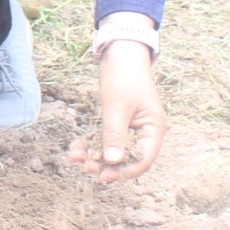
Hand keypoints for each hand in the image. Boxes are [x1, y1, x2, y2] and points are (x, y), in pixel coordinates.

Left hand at [68, 40, 165, 181]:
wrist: (121, 53)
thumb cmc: (124, 77)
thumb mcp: (118, 107)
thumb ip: (115, 135)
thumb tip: (112, 162)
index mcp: (154, 130)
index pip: (143, 160)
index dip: (124, 172)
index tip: (104, 176)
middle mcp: (144, 132)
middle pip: (127, 158)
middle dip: (106, 165)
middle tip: (86, 168)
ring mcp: (131, 128)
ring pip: (113, 151)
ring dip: (95, 156)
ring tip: (76, 158)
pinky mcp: (117, 123)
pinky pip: (105, 139)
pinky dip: (91, 144)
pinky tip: (76, 149)